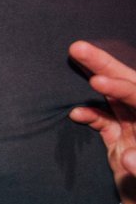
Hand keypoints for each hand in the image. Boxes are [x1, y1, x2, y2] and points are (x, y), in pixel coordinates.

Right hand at [68, 41, 135, 203]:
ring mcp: (133, 127)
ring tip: (74, 55)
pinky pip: (103, 120)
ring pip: (113, 97)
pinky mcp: (120, 138)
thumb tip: (125, 156)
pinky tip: (76, 114)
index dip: (122, 89)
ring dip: (94, 76)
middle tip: (77, 47)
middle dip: (104, 65)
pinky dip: (88, 115)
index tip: (96, 82)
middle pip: (129, 85)